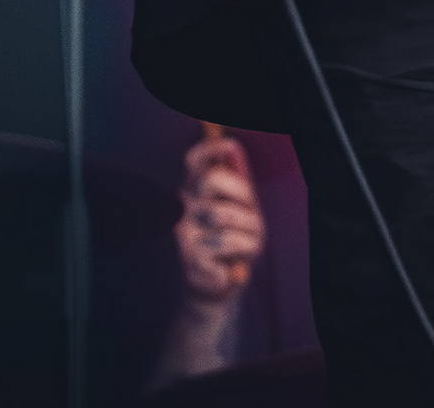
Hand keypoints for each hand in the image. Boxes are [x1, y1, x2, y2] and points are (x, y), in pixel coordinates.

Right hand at [172, 125, 265, 305]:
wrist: (216, 287)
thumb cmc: (230, 242)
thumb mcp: (240, 210)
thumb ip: (239, 183)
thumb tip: (234, 148)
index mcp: (194, 193)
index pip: (194, 162)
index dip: (210, 149)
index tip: (231, 146)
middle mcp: (184, 210)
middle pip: (211, 179)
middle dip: (240, 195)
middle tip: (250, 215)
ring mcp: (184, 234)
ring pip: (228, 218)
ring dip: (248, 235)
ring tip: (243, 247)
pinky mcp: (191, 261)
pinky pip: (233, 246)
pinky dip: (243, 258)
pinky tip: (229, 266)